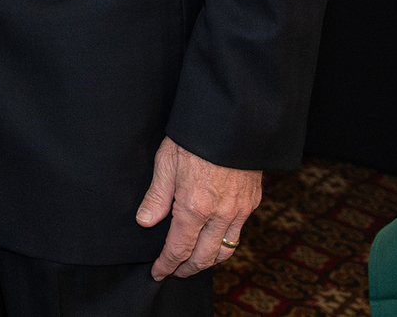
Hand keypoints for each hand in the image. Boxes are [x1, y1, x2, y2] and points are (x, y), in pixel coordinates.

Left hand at [136, 136, 261, 279]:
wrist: (230, 124)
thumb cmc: (193, 140)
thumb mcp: (165, 163)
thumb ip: (156, 197)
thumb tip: (144, 223)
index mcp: (194, 207)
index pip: (179, 248)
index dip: (167, 264)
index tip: (157, 272)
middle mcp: (220, 214)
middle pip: (204, 257)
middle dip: (187, 269)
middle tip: (174, 272)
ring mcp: (239, 210)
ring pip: (225, 250)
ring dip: (208, 262)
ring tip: (193, 263)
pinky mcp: (251, 203)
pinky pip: (238, 233)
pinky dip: (225, 244)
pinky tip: (214, 241)